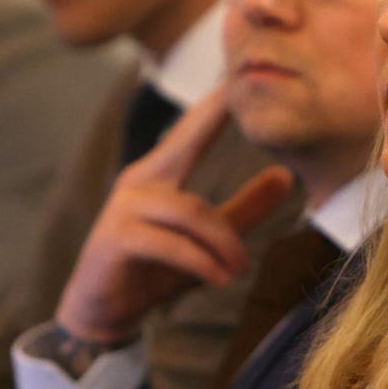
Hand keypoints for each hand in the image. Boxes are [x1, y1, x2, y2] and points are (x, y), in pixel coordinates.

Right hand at [54, 87, 295, 344]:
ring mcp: (125, 209)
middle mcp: (139, 183)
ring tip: (241, 271)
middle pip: (185, 145)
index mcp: (159, 176)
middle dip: (211, 118)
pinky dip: (202, 263)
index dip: (213, 105)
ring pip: (190, 212)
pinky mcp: (117, 239)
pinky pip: (171, 244)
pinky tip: (222, 279)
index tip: (236, 75)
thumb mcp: (207, 241)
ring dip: (224, 244)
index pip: (191, 132)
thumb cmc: (153, 271)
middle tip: (239, 95)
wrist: (102, 313)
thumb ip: (243, 210)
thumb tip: (285, 177)